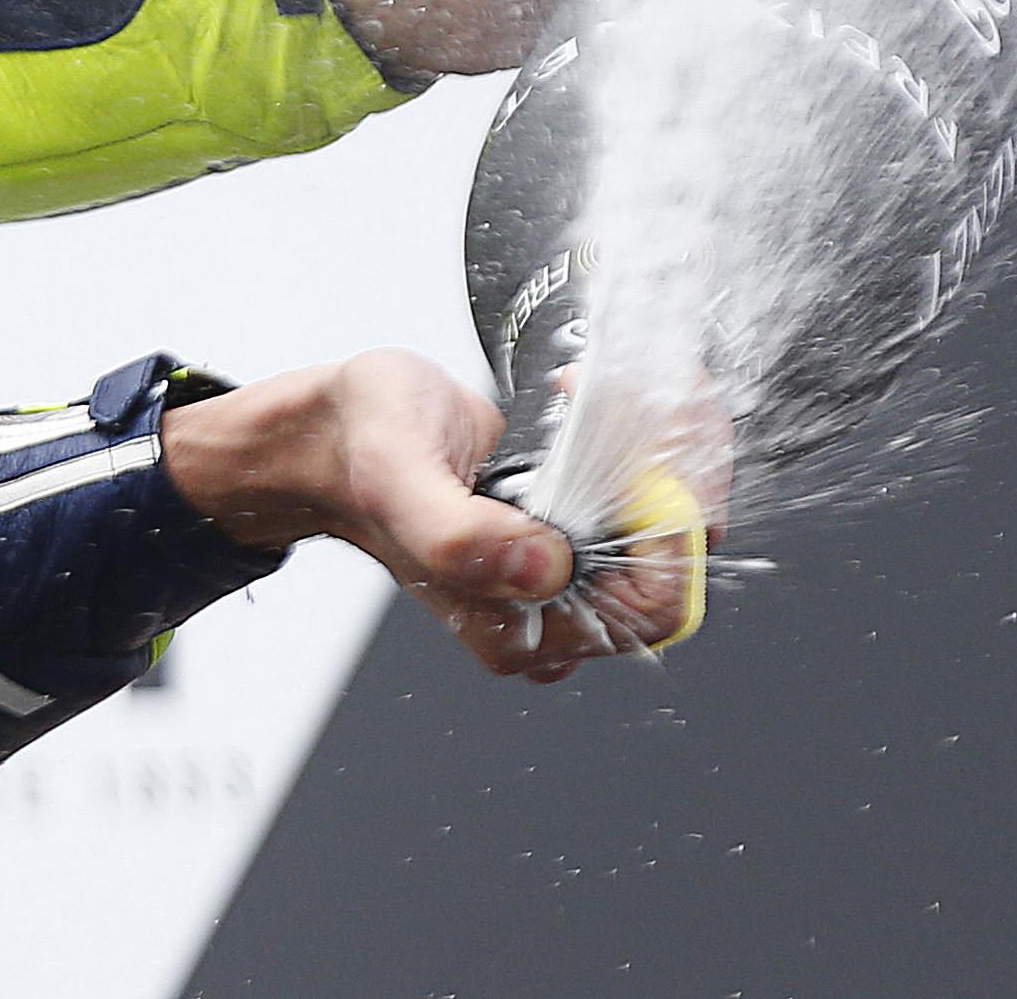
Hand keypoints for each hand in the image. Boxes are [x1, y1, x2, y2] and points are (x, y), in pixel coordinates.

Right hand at [159, 350, 689, 680]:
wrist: (334, 432)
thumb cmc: (359, 452)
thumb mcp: (397, 478)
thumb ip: (459, 536)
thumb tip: (543, 566)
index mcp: (517, 627)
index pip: (654, 607)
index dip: (664, 529)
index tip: (634, 455)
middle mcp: (553, 612)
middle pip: (681, 564)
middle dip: (671, 469)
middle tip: (622, 401)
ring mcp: (570, 570)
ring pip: (676, 526)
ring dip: (660, 444)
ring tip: (597, 390)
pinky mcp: (580, 528)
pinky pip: (653, 498)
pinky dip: (647, 441)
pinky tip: (593, 400)